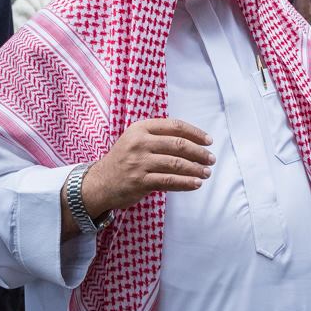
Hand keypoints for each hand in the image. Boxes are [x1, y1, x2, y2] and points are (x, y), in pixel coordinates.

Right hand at [82, 118, 214, 215]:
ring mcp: (139, 162)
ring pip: (176, 163)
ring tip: (206, 173)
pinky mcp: (140, 181)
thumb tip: (194, 140)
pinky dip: (186, 182)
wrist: (99, 183)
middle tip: (211, 159)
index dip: (195, 133)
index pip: (175, 126)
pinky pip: (169, 181)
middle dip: (199, 152)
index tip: (208, 141)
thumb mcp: (135, 139)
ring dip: (196, 169)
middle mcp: (140, 142)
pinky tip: (196, 184)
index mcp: (140, 128)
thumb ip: (159, 136)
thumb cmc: (123, 160)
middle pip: (179, 144)